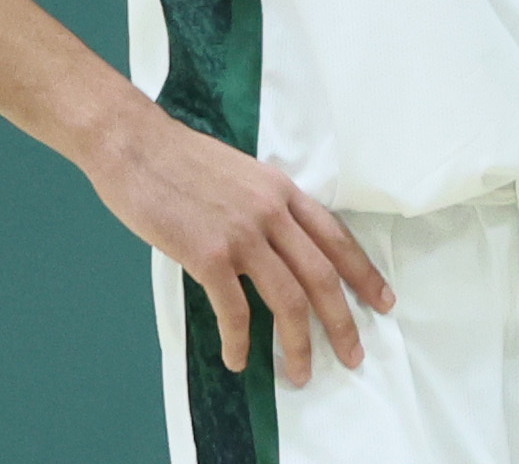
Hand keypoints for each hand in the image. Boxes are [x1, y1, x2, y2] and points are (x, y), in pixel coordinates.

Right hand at [84, 100, 391, 384]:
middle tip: (353, 356)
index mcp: (284, 191)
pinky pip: (235, 310)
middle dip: (343, 321)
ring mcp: (243, 234)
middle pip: (322, 276)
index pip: (336, 237)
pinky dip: (240, 341)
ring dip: (297, 344)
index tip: (382, 302)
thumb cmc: (181, 160)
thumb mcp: (243, 175)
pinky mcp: (209, 255)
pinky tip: (238, 359)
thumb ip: (266, 207)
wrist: (136, 145)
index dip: (363, 273)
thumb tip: (279, 244)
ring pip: (288, 299)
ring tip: (299, 374)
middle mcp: (273, 212)